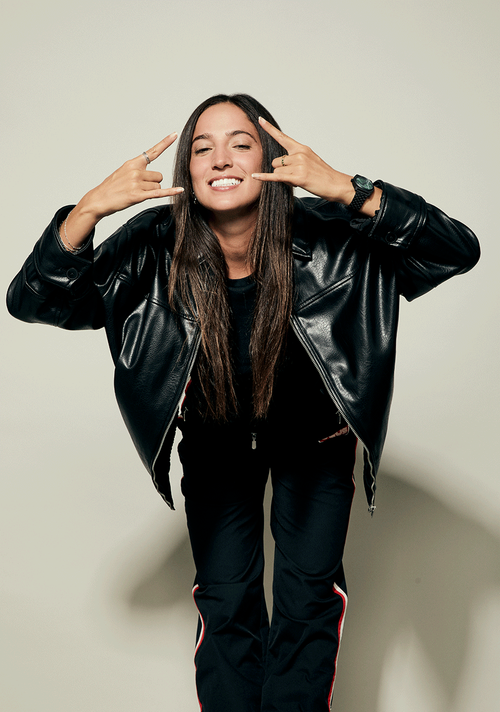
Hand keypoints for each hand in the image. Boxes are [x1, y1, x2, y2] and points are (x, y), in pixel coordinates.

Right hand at [62, 134, 183, 249]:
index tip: (174, 134)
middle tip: (140, 188)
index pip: (152, 151)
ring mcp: (137, 183)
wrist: (99, 199)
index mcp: (133, 163)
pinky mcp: (138, 195)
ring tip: (136, 193)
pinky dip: (171, 192)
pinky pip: (159, 193)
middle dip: (153, 184)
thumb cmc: (111, 187)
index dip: (165, 143)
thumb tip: (152, 175)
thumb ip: (138, 170)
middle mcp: (136, 171)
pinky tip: (180, 191)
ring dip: (151, 192)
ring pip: (158, 187)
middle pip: (159, 176)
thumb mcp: (123, 172)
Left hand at [252, 117, 354, 204]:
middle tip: (296, 176)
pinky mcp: (298, 177)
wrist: (336, 184)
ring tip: (298, 180)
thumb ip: (296, 159)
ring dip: (283, 178)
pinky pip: (276, 177)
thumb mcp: (310, 161)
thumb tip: (282, 164)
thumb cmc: (323, 175)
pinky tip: (255, 176)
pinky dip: (264, 177)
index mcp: (302, 148)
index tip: (260, 120)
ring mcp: (299, 165)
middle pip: (276, 161)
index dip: (270, 129)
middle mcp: (299, 154)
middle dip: (281, 170)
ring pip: (277, 171)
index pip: (282, 137)